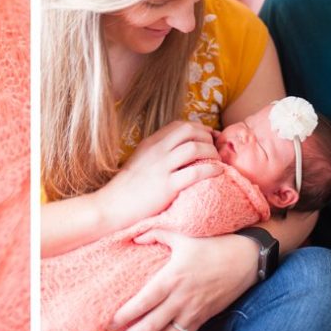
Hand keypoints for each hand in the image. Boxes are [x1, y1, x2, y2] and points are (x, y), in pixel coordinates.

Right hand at [96, 121, 220, 232]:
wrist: (113, 205)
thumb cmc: (129, 186)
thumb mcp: (140, 159)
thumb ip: (157, 151)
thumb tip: (179, 147)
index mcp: (151, 143)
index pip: (179, 125)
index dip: (199, 128)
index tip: (210, 137)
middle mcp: (157, 151)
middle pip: (189, 131)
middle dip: (208, 137)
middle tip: (216, 149)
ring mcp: (162, 167)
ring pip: (194, 149)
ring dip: (211, 152)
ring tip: (218, 161)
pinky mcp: (167, 186)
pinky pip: (195, 172)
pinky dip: (211, 170)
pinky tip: (218, 172)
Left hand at [106, 230, 257, 330]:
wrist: (243, 260)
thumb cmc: (211, 245)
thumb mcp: (182, 236)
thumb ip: (156, 233)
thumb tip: (136, 237)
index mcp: (172, 278)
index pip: (145, 302)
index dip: (126, 315)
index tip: (110, 323)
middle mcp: (181, 299)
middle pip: (152, 326)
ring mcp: (193, 312)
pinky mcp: (202, 319)